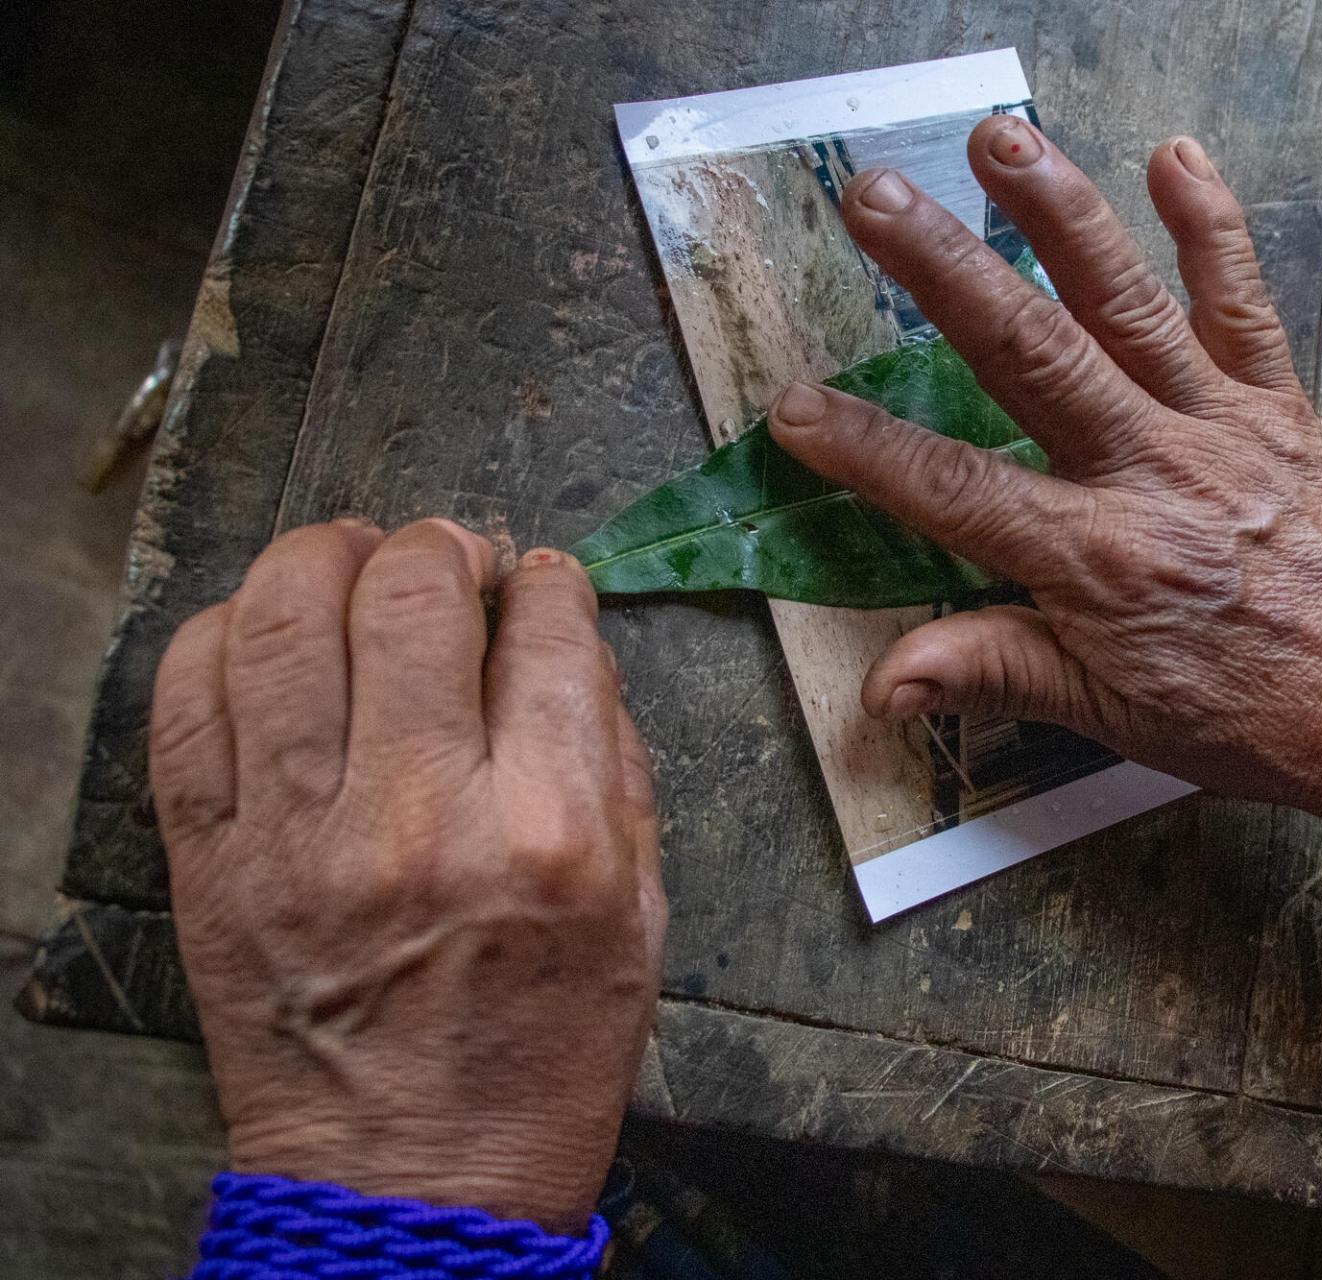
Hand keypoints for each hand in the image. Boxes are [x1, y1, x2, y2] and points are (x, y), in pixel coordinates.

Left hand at [148, 519, 664, 1231]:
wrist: (417, 1181)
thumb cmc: (542, 1055)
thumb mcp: (642, 912)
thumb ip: (614, 762)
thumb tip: (566, 642)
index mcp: (548, 833)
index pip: (546, 630)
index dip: (549, 580)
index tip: (542, 584)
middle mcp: (418, 818)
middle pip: (408, 594)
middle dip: (441, 545)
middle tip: (453, 561)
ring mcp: (298, 836)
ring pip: (280, 615)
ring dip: (326, 556)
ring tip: (356, 562)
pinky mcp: (212, 859)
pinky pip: (186, 695)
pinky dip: (225, 632)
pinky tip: (273, 635)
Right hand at [769, 119, 1321, 833]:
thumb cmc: (1245, 716)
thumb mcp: (1108, 716)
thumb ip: (994, 674)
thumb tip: (880, 686)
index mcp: (1098, 562)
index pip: (957, 492)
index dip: (866, 450)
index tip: (791, 404)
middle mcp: (1150, 475)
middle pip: (1030, 357)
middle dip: (945, 272)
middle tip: (874, 198)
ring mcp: (1217, 427)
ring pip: (1124, 306)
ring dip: (1060, 215)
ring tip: (1000, 141)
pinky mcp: (1275, 403)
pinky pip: (1241, 303)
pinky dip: (1211, 227)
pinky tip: (1173, 153)